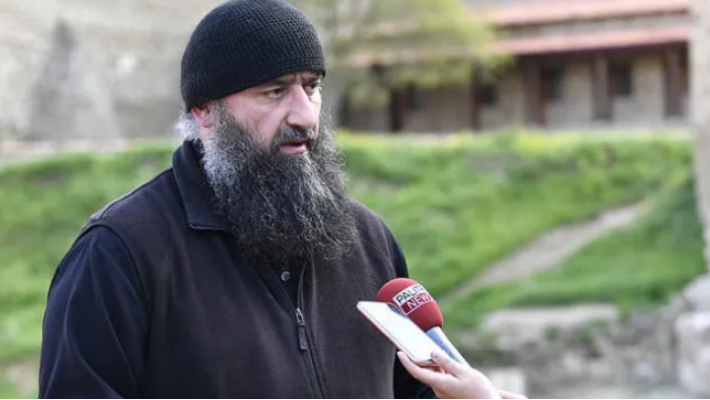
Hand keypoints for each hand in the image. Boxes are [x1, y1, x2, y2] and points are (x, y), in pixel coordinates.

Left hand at [397, 349, 526, 399]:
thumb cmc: (479, 390)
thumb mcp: (464, 372)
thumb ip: (446, 362)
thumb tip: (432, 353)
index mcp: (440, 384)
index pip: (417, 372)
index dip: (406, 362)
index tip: (399, 352)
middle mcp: (439, 389)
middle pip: (424, 372)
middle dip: (420, 359)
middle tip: (416, 344)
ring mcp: (444, 391)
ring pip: (433, 374)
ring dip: (432, 363)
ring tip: (432, 349)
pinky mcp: (449, 391)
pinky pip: (440, 377)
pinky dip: (439, 368)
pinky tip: (444, 360)